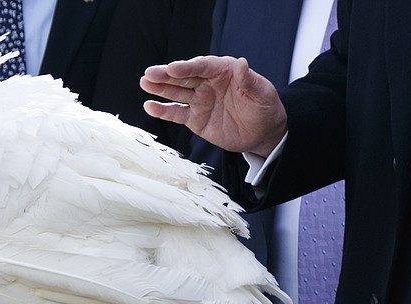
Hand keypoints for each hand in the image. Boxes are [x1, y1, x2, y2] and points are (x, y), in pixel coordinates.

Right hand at [140, 56, 286, 157]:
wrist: (263, 133)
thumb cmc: (265, 109)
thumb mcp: (262, 94)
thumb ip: (249, 80)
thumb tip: (241, 63)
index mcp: (223, 71)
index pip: (202, 67)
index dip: (187, 67)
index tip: (173, 68)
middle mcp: (208, 83)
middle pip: (184, 77)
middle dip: (166, 75)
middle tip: (150, 74)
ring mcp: (199, 101)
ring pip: (176, 93)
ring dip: (160, 89)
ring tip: (144, 83)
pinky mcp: (195, 119)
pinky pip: (176, 113)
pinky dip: (163, 110)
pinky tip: (150, 106)